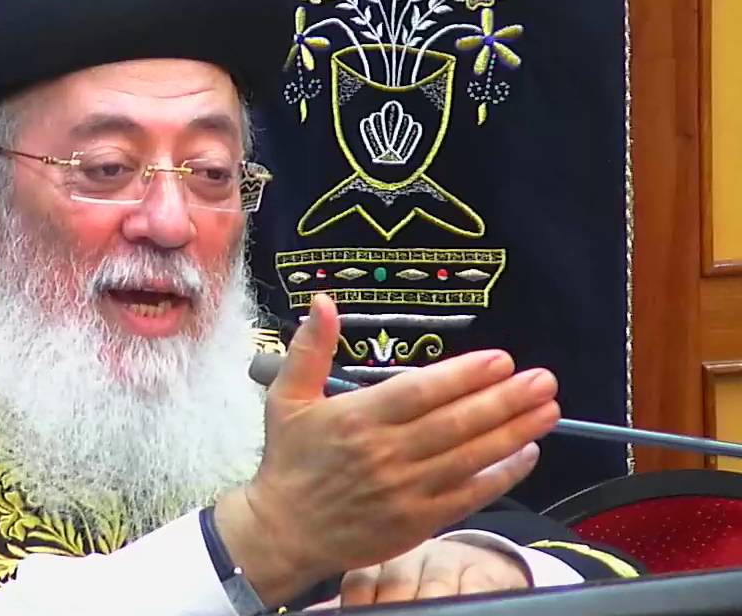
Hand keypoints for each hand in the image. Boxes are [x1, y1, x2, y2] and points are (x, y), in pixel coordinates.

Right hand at [214, 294, 558, 606]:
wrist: (284, 531)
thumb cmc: (289, 460)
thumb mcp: (288, 398)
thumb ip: (310, 349)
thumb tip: (324, 302)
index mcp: (357, 418)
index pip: (421, 392)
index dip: (465, 375)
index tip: (502, 359)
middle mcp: (385, 453)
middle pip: (456, 422)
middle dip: (504, 399)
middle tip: (543, 380)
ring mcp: (405, 490)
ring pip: (470, 457)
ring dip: (514, 432)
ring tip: (549, 409)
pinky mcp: (418, 521)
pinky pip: (469, 495)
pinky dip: (502, 475)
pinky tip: (528, 454)